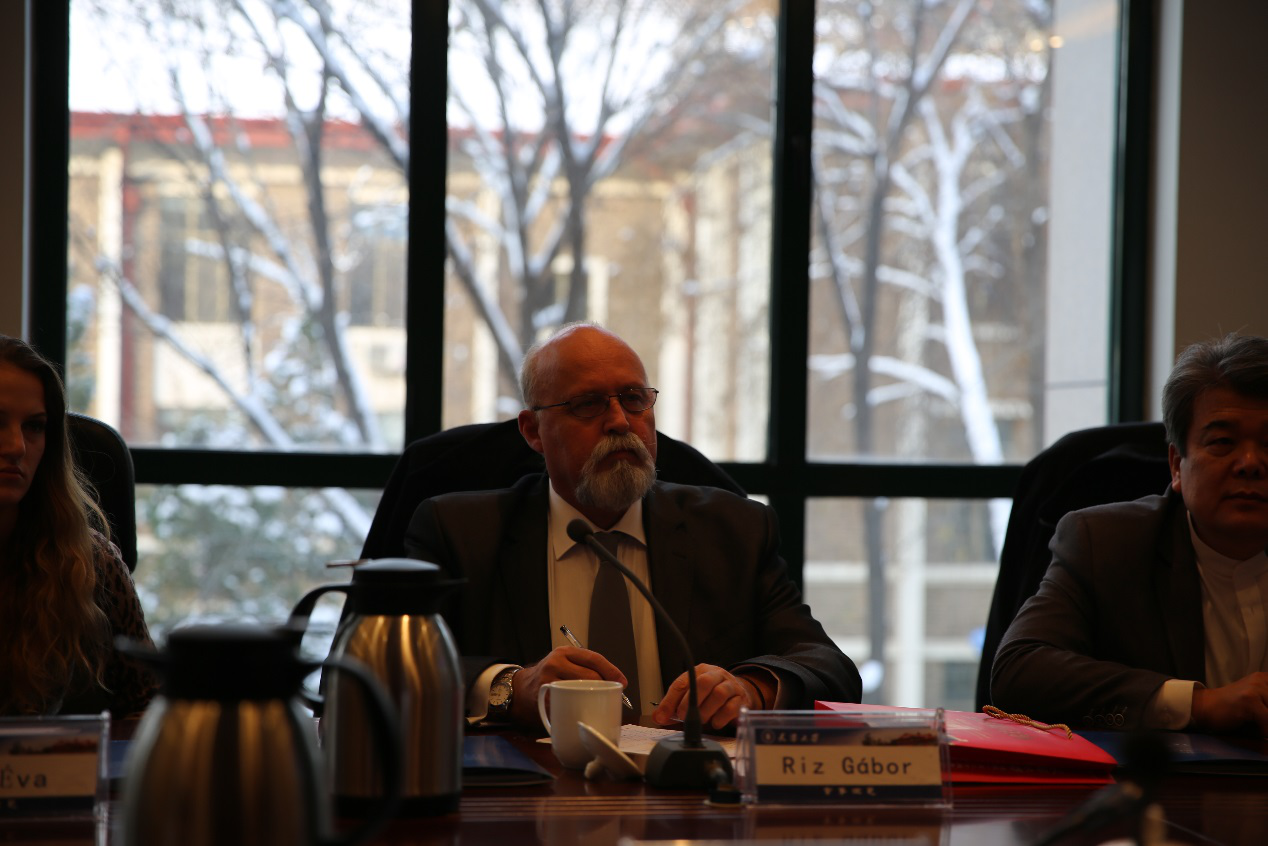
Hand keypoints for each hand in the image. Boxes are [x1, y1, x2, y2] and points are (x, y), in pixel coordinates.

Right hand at [508, 646, 626, 727]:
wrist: (522, 688)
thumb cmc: (551, 676)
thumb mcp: (565, 663)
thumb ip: (585, 667)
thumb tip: (616, 681)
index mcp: (565, 652)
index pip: (594, 658)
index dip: (612, 671)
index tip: (623, 682)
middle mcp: (556, 663)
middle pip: (590, 676)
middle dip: (604, 687)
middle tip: (610, 695)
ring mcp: (549, 681)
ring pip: (581, 691)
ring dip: (593, 699)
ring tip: (598, 703)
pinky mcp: (545, 699)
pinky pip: (568, 704)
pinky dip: (578, 709)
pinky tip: (580, 710)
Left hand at [653, 664, 766, 730]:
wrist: (740, 693)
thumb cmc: (710, 695)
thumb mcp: (691, 697)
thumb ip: (674, 706)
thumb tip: (657, 717)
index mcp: (700, 671)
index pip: (682, 682)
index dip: (670, 701)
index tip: (662, 717)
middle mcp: (716, 674)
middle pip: (703, 682)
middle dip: (691, 702)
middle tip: (684, 717)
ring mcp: (731, 686)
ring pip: (719, 694)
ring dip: (706, 711)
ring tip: (701, 721)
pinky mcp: (742, 699)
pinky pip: (732, 708)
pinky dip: (720, 718)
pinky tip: (715, 722)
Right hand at [1190, 672, 1267, 734]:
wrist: (1203, 707)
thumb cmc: (1231, 709)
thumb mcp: (1256, 702)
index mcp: (1266, 678)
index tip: (1264, 711)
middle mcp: (1263, 679)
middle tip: (1260, 720)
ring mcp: (1256, 688)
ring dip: (1267, 726)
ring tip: (1258, 726)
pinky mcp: (1249, 700)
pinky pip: (1267, 721)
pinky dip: (1264, 731)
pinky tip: (1255, 730)